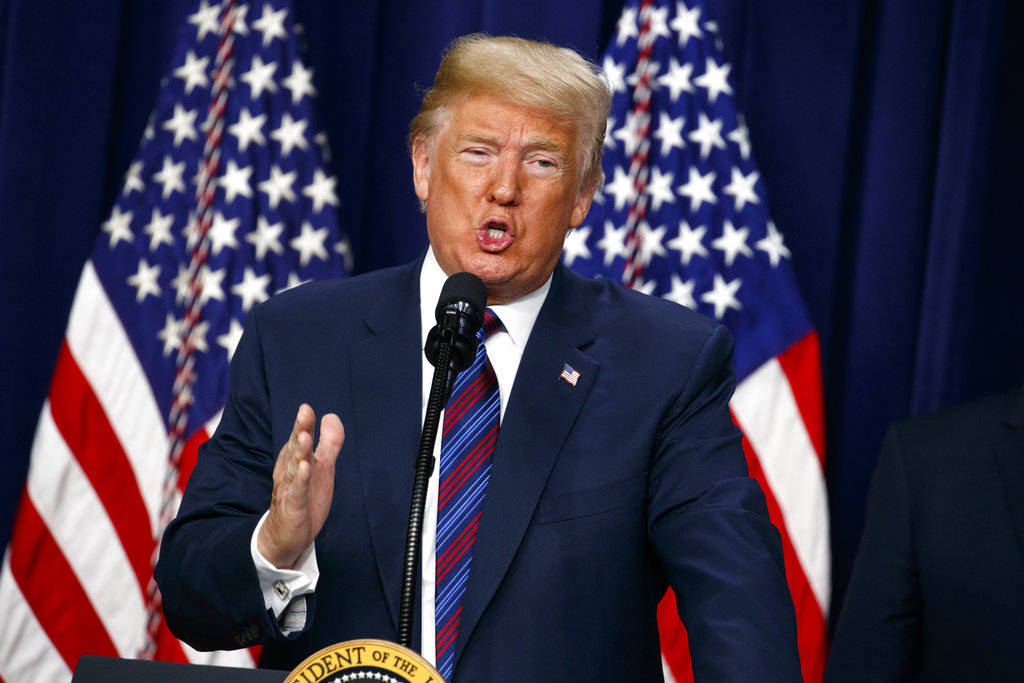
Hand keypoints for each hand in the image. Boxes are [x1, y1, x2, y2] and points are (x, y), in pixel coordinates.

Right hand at [257, 404, 343, 568]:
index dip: (304, 424)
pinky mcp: (293, 507)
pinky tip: (305, 469)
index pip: (300, 437)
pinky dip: (300, 481)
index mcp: (296, 459)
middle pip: (295, 448)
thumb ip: (329, 443)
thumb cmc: (305, 496)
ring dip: (299, 453)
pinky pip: (296, 493)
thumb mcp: (322, 467)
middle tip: (304, 413)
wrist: (286, 535)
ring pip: (294, 468)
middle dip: (300, 431)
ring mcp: (290, 489)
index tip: (306, 408)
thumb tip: (331, 416)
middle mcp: (290, 471)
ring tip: (305, 438)